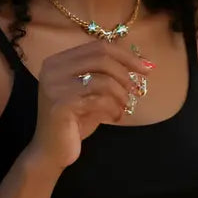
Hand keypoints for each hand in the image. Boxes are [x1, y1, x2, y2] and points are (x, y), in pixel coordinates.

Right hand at [29, 40, 153, 168]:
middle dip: (126, 73)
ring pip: (103, 79)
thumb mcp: (91, 93)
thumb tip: (141, 63)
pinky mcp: (61, 105)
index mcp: (58, 60)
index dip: (125, 55)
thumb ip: (107, 75)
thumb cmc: (74, 121)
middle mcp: (53, 68)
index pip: (98, 47)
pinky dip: (114, 108)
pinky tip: (115, 117)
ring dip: (121, 94)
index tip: (146, 68)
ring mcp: (55, 86)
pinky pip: (99, 99)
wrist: (51, 151)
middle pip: (101, 58)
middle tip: (136, 90)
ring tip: (123, 107)